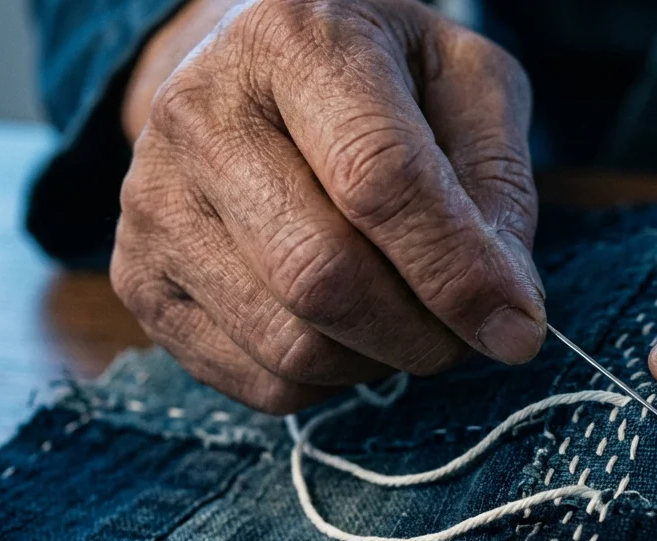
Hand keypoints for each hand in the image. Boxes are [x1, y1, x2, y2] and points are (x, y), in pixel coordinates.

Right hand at [114, 0, 544, 412]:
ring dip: (378, 361)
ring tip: (406, 319)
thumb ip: (498, 184)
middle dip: (422, 333)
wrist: (250, 69)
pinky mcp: (137, 277)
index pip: (379, 179)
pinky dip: (327, 383)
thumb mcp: (466, 82)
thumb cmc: (379, 76)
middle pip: (323, 276)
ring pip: (289, 345)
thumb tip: (506, 307)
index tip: (519, 328)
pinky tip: (344, 330)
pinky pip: (254, 382)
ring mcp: (153, 200)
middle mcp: (201, 114)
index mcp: (296, 42)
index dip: (457, 271)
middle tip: (467, 334)